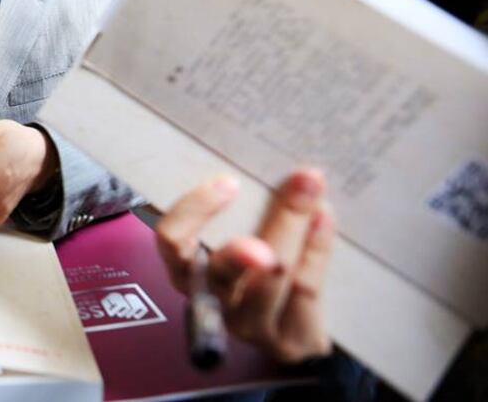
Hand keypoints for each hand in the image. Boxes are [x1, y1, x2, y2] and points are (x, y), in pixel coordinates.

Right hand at [155, 169, 334, 362]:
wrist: (294, 332)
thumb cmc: (260, 270)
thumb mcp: (241, 235)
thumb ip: (242, 207)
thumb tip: (262, 157)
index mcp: (189, 270)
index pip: (173, 242)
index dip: (193, 212)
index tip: (228, 182)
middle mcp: (213, 300)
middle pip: (221, 269)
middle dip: (245, 233)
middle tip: (271, 205)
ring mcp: (250, 325)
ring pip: (271, 280)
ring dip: (293, 230)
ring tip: (314, 200)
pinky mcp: (288, 340)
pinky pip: (304, 292)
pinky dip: (317, 251)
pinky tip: (324, 218)